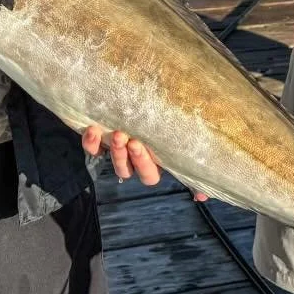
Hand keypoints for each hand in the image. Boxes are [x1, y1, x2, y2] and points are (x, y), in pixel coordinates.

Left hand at [81, 126, 207, 201]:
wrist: (141, 95)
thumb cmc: (170, 118)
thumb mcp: (183, 139)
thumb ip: (193, 169)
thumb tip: (203, 197)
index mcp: (158, 162)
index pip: (149, 175)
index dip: (142, 163)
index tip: (138, 145)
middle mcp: (136, 161)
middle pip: (128, 170)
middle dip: (126, 156)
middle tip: (126, 138)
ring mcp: (119, 152)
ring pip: (113, 162)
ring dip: (113, 151)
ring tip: (114, 134)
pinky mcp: (102, 143)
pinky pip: (93, 149)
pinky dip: (91, 142)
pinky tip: (92, 129)